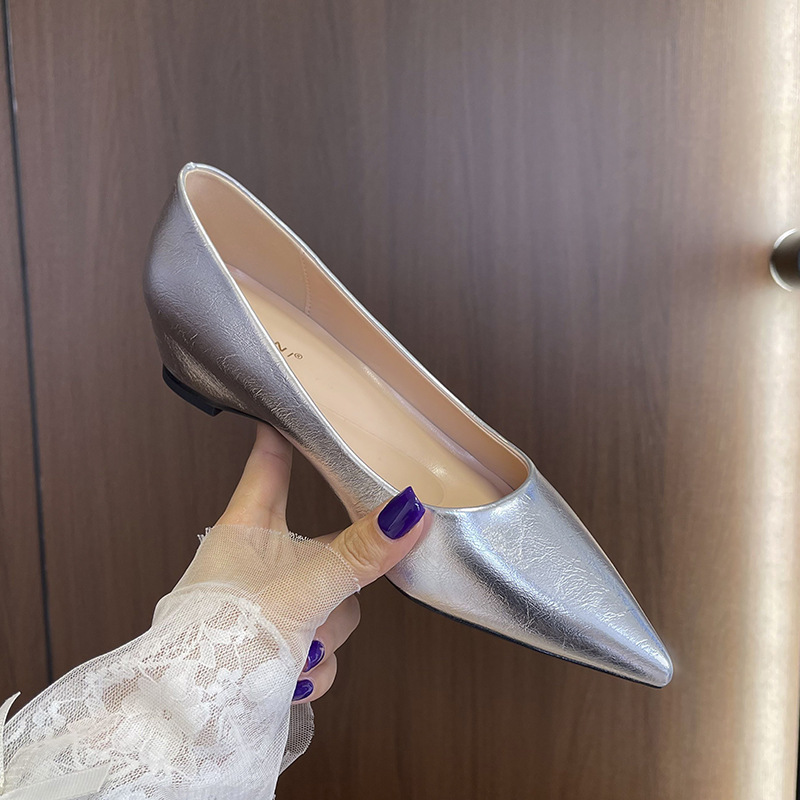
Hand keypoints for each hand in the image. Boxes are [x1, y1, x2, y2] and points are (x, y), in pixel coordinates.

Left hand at [216, 423, 426, 703]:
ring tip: (299, 649)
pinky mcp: (280, 649)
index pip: (270, 467)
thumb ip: (359, 554)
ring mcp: (272, 609)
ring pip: (334, 605)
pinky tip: (295, 676)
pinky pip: (322, 647)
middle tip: (333, 588)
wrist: (194, 720)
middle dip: (338, 579)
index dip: (286, 438)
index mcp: (246, 531)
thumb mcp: (302, 590)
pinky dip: (314, 668)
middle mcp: (258, 565)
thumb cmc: (218, 641)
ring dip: (325, 634)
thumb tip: (408, 513)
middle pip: (328, 549)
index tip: (293, 411)